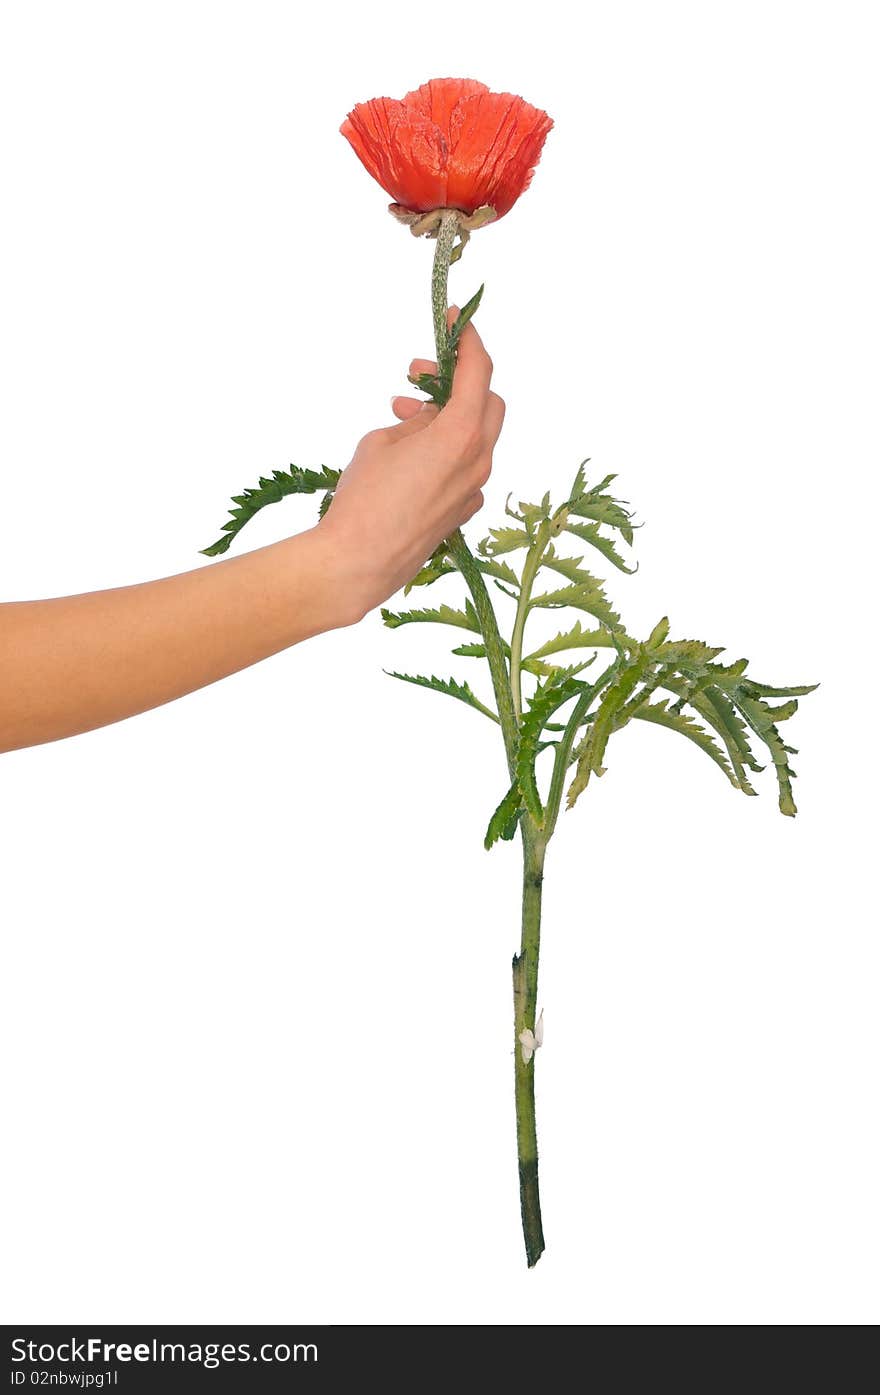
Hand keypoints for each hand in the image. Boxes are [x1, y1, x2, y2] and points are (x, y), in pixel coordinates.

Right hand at [320, 311, 504, 618]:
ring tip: (401, 417)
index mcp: (461, 434)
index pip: (480, 370)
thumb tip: (431, 422)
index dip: (470, 339)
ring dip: (445, 418)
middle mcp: (478, 461)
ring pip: (476, 436)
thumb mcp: (382, 442)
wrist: (358, 563)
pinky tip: (411, 460)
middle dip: (457, 381)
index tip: (458, 318)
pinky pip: (466, 468)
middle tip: (418, 377)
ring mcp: (474, 489)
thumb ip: (417, 423)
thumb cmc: (363, 500)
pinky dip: (445, 452)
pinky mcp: (463, 512)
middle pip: (487, 402)